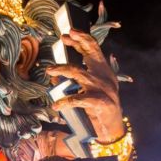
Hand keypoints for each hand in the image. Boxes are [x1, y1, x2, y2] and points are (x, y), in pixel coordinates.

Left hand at [46, 29, 124, 143]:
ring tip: (49, 70)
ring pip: (78, 73)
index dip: (81, 39)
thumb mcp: (88, 90)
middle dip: (78, 43)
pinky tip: (55, 105)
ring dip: (62, 70)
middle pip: (90, 53)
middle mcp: (103, 76)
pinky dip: (65, 102)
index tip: (69, 33)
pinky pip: (77, 99)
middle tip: (63, 37)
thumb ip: (74, 81)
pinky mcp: (98, 102)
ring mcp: (101, 88)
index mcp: (103, 71)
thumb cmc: (98, 108)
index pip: (93, 49)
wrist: (112, 127)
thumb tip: (54, 75)